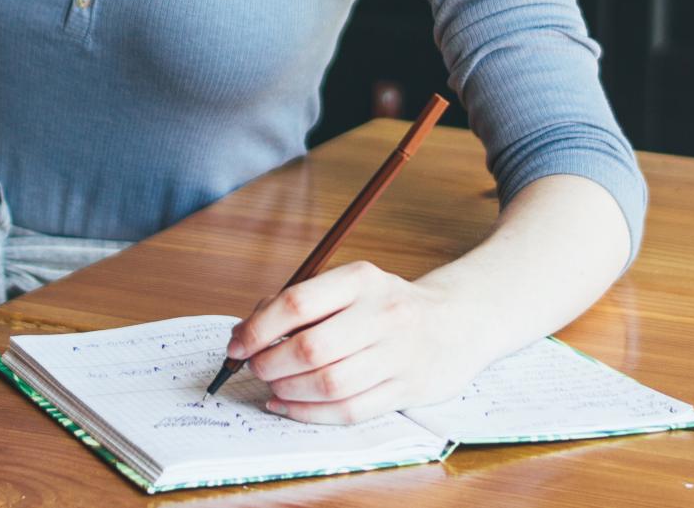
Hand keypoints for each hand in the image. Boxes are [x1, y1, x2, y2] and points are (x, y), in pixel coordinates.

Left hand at [226, 261, 485, 424]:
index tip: (236, 345)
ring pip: (329, 384)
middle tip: (255, 368)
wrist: (457, 322)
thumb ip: (302, 303)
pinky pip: (349, 410)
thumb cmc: (388, 305)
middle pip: (311, 348)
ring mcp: (399, 354)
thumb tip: (246, 333)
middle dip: (270, 364)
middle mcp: (384, 314)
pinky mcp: (407, 389)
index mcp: (362, 279)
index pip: (298, 302)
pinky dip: (310, 414)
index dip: (257, 328)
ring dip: (288, 391)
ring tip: (273, 386)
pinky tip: (289, 405)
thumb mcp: (352, 286)